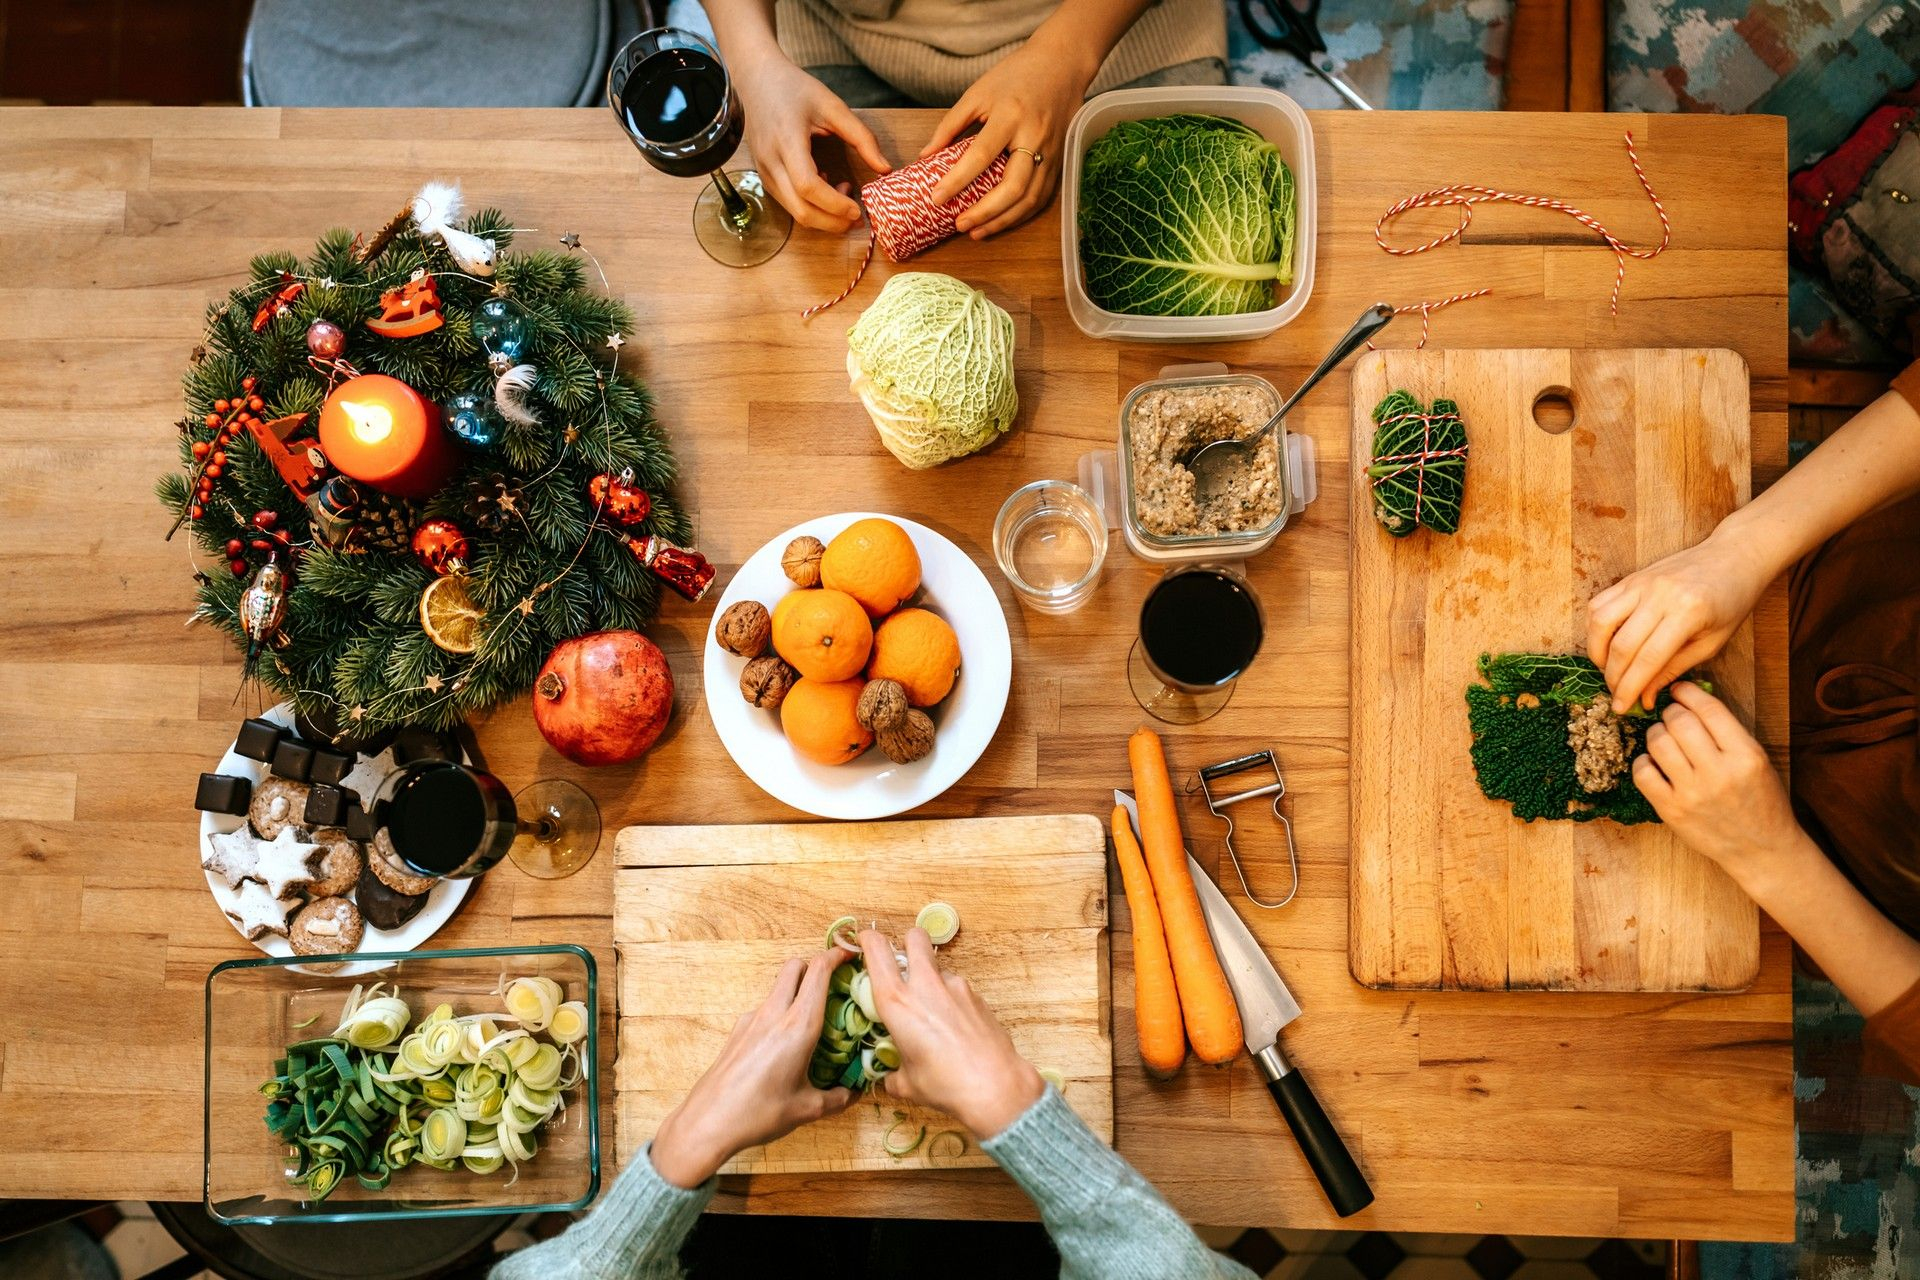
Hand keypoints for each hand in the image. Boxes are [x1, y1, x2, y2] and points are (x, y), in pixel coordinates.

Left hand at [649, 951, 855, 1187]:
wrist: (707, 1122)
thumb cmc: (759, 1114)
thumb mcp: (807, 1109)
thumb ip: (838, 1098)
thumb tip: (855, 1093)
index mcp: (798, 1026)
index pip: (818, 971)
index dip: (836, 955)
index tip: (851, 955)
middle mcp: (774, 1014)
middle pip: (795, 966)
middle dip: (815, 965)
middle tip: (834, 984)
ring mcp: (752, 1020)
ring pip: (778, 988)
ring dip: (797, 992)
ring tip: (813, 1021)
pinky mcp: (737, 1031)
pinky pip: (764, 1011)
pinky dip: (780, 1014)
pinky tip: (785, 1046)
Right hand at [734, 53, 891, 233]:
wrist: (757, 80)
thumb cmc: (795, 89)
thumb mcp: (833, 105)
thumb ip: (862, 137)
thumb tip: (885, 169)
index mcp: (787, 140)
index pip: (808, 186)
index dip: (835, 204)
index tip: (858, 208)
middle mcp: (771, 161)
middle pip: (801, 210)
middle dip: (833, 222)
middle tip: (858, 216)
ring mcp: (764, 173)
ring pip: (794, 213)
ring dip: (824, 216)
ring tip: (845, 194)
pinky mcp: (764, 178)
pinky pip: (789, 204)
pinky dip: (812, 207)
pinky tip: (826, 186)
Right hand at [858, 928, 1042, 1137]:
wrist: (996, 1085)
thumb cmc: (945, 1085)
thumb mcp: (907, 1084)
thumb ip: (892, 1073)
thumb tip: (890, 1077)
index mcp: (898, 1002)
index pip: (877, 952)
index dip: (867, 940)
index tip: (864, 940)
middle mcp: (926, 985)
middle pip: (915, 937)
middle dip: (906, 942)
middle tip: (903, 965)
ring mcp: (956, 986)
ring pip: (937, 967)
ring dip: (930, 979)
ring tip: (933, 1013)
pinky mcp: (977, 995)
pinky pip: (956, 988)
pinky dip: (950, 999)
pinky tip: (955, 1027)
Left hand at [923, 31, 1094, 237]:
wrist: (1063, 64)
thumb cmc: (1016, 75)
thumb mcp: (978, 92)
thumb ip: (951, 125)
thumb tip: (925, 157)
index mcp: (1010, 115)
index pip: (981, 155)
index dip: (957, 180)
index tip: (936, 198)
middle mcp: (1034, 136)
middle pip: (1012, 186)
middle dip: (985, 212)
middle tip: (960, 225)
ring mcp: (1051, 151)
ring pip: (1030, 198)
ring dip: (1003, 221)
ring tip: (977, 232)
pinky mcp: (1060, 160)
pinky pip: (1042, 197)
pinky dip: (1021, 214)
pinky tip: (1001, 222)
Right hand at [1587, 533, 1768, 714]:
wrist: (1733, 556)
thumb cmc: (1731, 601)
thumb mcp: (1713, 642)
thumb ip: (1675, 668)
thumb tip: (1645, 696)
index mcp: (1688, 613)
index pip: (1648, 659)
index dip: (1631, 688)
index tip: (1623, 708)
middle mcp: (1660, 595)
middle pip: (1621, 645)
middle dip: (1613, 677)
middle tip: (1616, 695)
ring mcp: (1641, 583)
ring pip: (1600, 622)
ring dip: (1597, 652)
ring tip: (1607, 669)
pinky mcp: (1630, 578)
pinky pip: (1598, 603)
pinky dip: (1594, 628)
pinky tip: (1605, 643)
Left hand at [1631, 682, 1800, 887]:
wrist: (1762, 849)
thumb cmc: (1761, 800)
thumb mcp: (1757, 761)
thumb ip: (1727, 732)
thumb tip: (1691, 698)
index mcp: (1746, 756)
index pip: (1709, 710)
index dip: (1689, 693)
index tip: (1680, 690)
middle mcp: (1719, 773)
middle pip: (1679, 722)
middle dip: (1672, 713)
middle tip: (1673, 718)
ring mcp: (1692, 793)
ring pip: (1658, 742)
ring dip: (1657, 734)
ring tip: (1664, 739)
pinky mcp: (1671, 810)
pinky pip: (1642, 772)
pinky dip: (1644, 762)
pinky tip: (1655, 764)